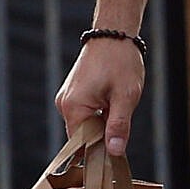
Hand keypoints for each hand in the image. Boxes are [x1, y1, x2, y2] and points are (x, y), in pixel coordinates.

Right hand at [56, 36, 144, 158]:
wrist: (114, 34)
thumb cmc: (120, 61)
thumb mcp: (125, 96)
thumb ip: (118, 126)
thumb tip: (114, 152)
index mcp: (74, 107)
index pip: (81, 145)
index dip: (99, 152)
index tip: (116, 154)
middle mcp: (64, 104)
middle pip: (82, 136)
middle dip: (102, 136)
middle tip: (122, 129)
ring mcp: (66, 98)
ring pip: (85, 125)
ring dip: (102, 124)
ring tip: (117, 109)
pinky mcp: (72, 93)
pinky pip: (84, 114)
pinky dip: (98, 115)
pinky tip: (111, 104)